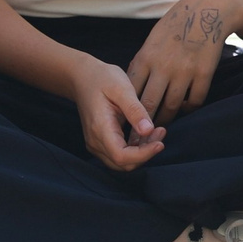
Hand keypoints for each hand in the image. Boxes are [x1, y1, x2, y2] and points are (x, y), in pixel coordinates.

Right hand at [70, 54, 165, 169]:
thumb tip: (148, 131)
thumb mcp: (122, 88)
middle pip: (123, 163)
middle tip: (161, 132)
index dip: (143, 155)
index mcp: (100, 128)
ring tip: (156, 131)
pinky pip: (118, 154)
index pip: (121, 156)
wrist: (82, 77)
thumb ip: (135, 110)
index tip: (160, 142)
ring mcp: (96, 143)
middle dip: (146, 154)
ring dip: (141, 152)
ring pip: (121, 162)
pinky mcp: (100, 142)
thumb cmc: (102, 79)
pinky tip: (145, 133)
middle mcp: (95, 141)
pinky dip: (134, 149)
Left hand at [127, 0, 242, 125]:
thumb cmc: (176, 25)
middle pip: (149, 104)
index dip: (127, 110)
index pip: (131, 92)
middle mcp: (164, 66)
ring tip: (162, 125)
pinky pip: (195, 101)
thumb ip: (142, 62)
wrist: (207, 10)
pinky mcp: (204, 73)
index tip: (125, 123)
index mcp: (146, 57)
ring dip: (167, 118)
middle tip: (140, 138)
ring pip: (172, 107)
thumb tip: (131, 86)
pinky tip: (185, 107)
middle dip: (144, 123)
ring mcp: (185, 71)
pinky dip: (189, 108)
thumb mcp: (152, 39)